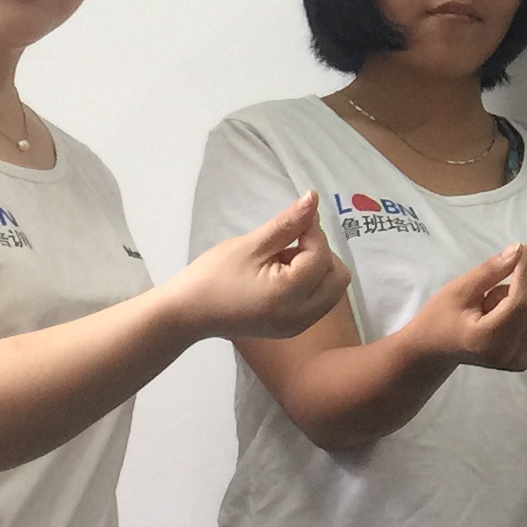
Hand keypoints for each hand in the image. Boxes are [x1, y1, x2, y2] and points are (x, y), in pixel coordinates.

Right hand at [182, 193, 345, 339]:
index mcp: (289, 295)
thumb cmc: (214, 276)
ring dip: (317, 269)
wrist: (188, 313)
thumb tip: (313, 198)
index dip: (313, 232)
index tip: (294, 221)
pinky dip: (310, 284)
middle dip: (321, 253)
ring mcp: (297, 326)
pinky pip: (318, 302)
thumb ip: (287, 223)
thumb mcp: (251, 244)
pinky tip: (282, 276)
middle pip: (338, 277)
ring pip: (331, 291)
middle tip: (290, 244)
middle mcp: (301, 316)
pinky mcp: (291, 329)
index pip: (321, 256)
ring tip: (282, 260)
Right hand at [400, 244, 526, 372]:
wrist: (434, 349)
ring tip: (489, 312)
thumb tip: (520, 250)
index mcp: (487, 339)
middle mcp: (507, 354)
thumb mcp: (459, 288)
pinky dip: (525, 314)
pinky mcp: (523, 361)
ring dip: (517, 303)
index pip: (519, 302)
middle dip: (513, 290)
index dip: (525, 272)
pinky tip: (502, 320)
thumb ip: (491, 270)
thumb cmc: (441, 317)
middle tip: (485, 298)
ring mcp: (517, 361)